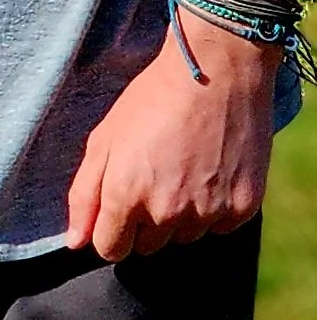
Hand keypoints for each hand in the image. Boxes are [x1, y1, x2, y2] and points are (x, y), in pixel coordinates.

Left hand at [66, 17, 276, 261]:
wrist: (218, 70)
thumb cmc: (154, 99)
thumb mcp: (104, 137)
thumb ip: (84, 195)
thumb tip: (77, 243)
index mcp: (126, 196)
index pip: (110, 249)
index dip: (112, 229)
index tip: (121, 206)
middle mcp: (167, 213)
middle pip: (148, 245)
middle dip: (147, 220)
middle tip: (157, 175)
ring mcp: (207, 211)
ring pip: (186, 236)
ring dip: (183, 214)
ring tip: (187, 167)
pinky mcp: (243, 207)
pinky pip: (221, 225)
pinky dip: (217, 205)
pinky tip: (214, 169)